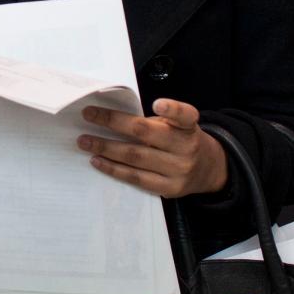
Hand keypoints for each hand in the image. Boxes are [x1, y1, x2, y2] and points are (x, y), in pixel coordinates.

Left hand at [76, 98, 228, 197]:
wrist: (209, 170)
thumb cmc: (182, 141)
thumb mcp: (178, 126)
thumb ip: (154, 121)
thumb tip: (111, 116)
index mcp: (189, 127)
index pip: (185, 115)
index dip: (172, 109)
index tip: (157, 104)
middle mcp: (186, 147)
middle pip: (145, 133)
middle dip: (113, 123)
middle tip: (89, 115)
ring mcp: (178, 170)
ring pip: (136, 157)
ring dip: (106, 148)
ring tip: (84, 141)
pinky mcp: (169, 188)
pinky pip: (136, 178)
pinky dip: (114, 169)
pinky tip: (97, 161)